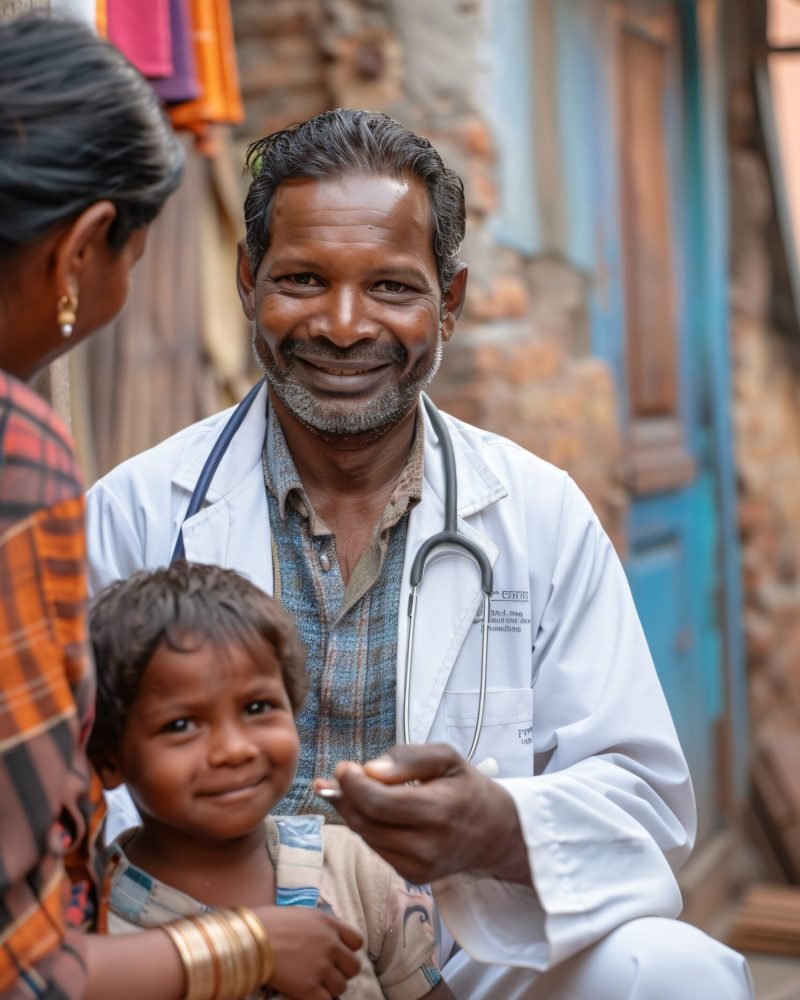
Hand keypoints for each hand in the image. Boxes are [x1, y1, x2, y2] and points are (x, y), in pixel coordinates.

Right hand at [252, 906, 362, 999]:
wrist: (250, 940)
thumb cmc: (266, 923)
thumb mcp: (299, 914)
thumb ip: (317, 927)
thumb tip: (318, 937)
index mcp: (328, 923)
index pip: (357, 942)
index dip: (348, 951)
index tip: (337, 956)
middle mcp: (330, 944)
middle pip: (354, 967)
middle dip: (342, 972)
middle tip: (326, 975)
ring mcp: (321, 967)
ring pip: (342, 987)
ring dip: (330, 989)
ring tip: (315, 986)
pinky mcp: (309, 988)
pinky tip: (307, 995)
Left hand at [320, 744, 531, 885]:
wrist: (495, 833)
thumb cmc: (467, 788)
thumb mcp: (447, 758)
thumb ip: (409, 758)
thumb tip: (370, 770)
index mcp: (438, 811)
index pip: (379, 803)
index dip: (353, 785)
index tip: (343, 767)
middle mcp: (427, 846)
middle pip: (366, 822)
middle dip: (346, 796)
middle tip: (341, 775)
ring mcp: (418, 866)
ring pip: (366, 836)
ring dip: (352, 811)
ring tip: (351, 788)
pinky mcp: (412, 876)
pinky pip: (376, 847)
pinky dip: (367, 826)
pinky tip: (371, 809)